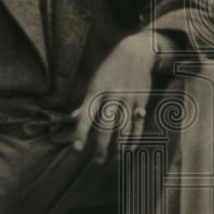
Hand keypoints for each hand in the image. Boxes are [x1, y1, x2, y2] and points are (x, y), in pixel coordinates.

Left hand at [72, 32, 166, 163]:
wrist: (135, 52)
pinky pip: (138, 123)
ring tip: (115, 159)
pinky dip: (134, 138)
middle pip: (106, 126)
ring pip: (123, 128)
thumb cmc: (110, 68)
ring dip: (119, 146)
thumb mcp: (95, 81)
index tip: (77, 149)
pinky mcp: (141, 100)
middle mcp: (111, 96)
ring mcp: (128, 98)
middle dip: (101, 146)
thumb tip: (72, 118)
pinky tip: (130, 149)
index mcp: (96, 91)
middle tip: (98, 161)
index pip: (86, 116)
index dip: (80, 133)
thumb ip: (86, 102)